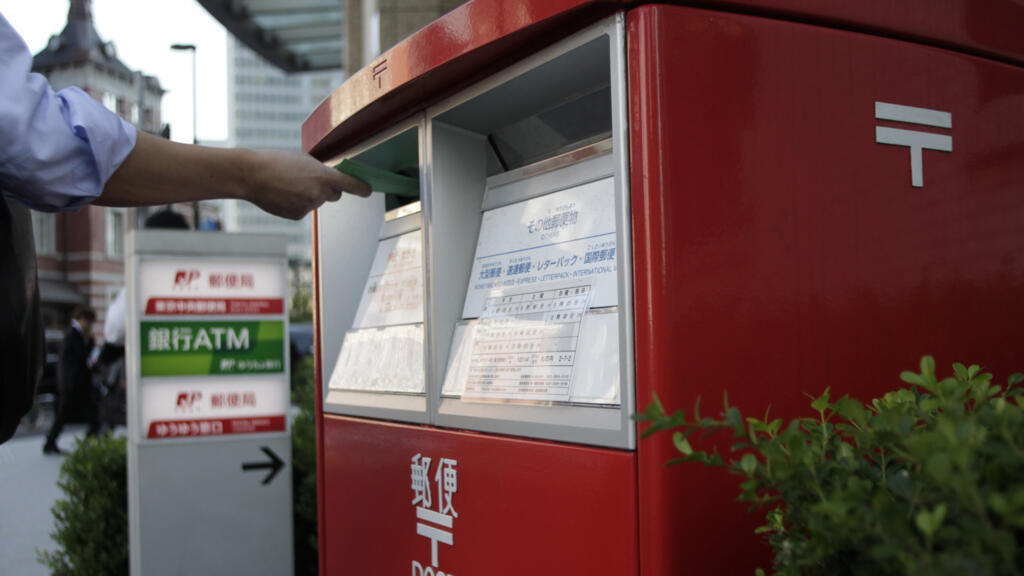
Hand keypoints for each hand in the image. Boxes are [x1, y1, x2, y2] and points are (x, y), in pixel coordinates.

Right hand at [243, 150, 371, 219]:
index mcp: (323, 176)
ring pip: (316, 201)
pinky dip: (297, 203)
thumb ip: (320, 172)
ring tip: (288, 184)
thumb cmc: (276, 162)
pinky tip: (282, 194)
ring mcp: (309, 206)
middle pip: (334, 195)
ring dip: (308, 195)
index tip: (368, 191)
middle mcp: (320, 193)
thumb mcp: (304, 160)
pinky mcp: (298, 216)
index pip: (351, 185)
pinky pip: (304, 209)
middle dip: (327, 189)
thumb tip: (328, 181)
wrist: (252, 175)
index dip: (361, 188)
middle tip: (309, 180)